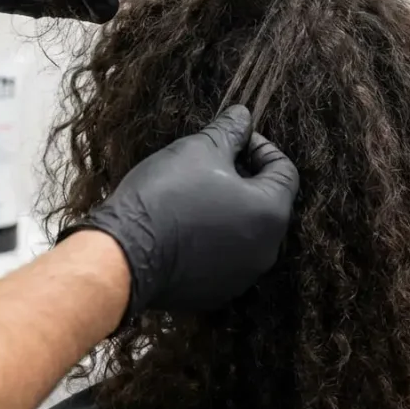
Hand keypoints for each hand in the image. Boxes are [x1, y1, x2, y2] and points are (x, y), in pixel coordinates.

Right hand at [62, 106, 299, 315]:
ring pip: (245, 232)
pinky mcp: (216, 293)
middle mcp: (266, 249)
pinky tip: (184, 224)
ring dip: (228, 209)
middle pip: (267, 203)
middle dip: (244, 178)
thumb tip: (243, 116)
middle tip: (211, 163)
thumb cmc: (167, 195)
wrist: (124, 254)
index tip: (233, 139)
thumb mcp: (199, 150)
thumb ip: (229, 131)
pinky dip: (212, 239)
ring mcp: (242, 276)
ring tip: (194, 192)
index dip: (260, 147)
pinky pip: (223, 258)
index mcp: (271, 212)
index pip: (285, 171)